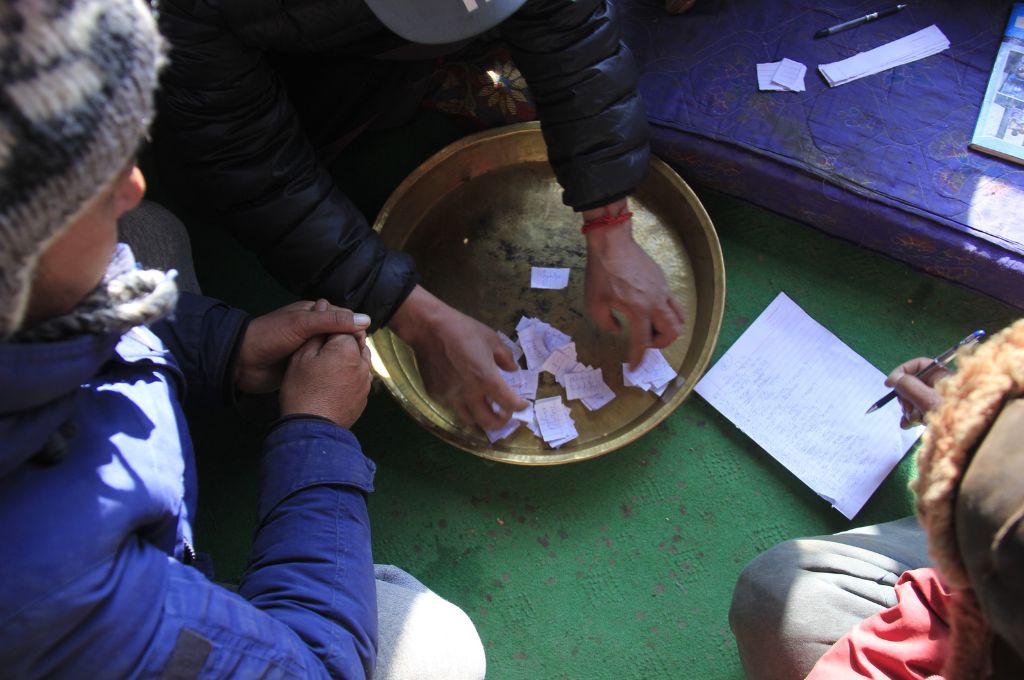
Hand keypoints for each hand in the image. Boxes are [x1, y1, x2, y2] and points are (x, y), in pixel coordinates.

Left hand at [235, 299, 369, 393]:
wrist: (241, 363)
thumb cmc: (270, 336)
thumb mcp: (303, 324)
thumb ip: (333, 321)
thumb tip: (367, 320)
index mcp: (313, 313)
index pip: (342, 317)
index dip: (354, 327)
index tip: (364, 341)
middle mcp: (312, 330)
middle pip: (339, 336)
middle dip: (350, 346)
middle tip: (363, 360)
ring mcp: (308, 350)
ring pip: (332, 353)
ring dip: (342, 360)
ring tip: (357, 371)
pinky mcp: (304, 367)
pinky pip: (323, 367)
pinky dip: (332, 371)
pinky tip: (345, 379)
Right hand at [279, 331, 371, 427]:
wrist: (312, 429)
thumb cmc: (302, 391)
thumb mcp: (301, 357)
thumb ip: (316, 334)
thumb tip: (323, 309)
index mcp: (347, 349)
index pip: (343, 326)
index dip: (328, 330)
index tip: (317, 340)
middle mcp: (362, 363)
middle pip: (356, 342)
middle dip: (341, 343)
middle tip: (320, 354)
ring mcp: (365, 382)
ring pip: (360, 360)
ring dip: (347, 359)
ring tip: (327, 370)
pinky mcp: (364, 397)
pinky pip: (360, 378)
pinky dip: (350, 376)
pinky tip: (334, 384)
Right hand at [388, 286, 527, 428]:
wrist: (428, 328)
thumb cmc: (462, 330)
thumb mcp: (491, 339)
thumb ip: (505, 357)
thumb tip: (513, 370)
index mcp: (486, 378)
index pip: (509, 403)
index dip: (519, 407)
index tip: (522, 405)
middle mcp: (469, 393)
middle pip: (489, 422)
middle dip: (501, 422)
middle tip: (504, 414)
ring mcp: (450, 396)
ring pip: (469, 419)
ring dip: (480, 416)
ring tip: (483, 407)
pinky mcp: (436, 394)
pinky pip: (452, 406)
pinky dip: (461, 403)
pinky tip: (461, 391)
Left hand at [584, 208, 684, 366]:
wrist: (612, 242)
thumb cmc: (601, 272)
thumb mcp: (594, 302)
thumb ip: (606, 323)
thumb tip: (618, 330)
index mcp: (638, 309)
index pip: (642, 341)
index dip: (638, 358)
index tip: (634, 369)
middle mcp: (655, 302)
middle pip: (673, 332)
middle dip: (661, 345)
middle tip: (646, 344)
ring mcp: (663, 290)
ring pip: (679, 318)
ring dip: (668, 330)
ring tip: (651, 330)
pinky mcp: (663, 281)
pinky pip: (673, 304)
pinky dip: (665, 314)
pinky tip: (648, 311)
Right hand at [885, 357, 949, 428]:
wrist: (968, 441)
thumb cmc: (952, 417)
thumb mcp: (928, 400)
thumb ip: (909, 387)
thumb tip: (895, 378)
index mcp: (943, 377)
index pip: (919, 365)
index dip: (902, 371)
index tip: (889, 384)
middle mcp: (940, 387)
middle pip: (913, 383)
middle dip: (905, 396)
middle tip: (906, 407)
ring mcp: (937, 401)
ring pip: (913, 399)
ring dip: (907, 409)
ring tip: (912, 419)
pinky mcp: (935, 414)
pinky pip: (917, 411)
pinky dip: (910, 417)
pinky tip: (908, 425)